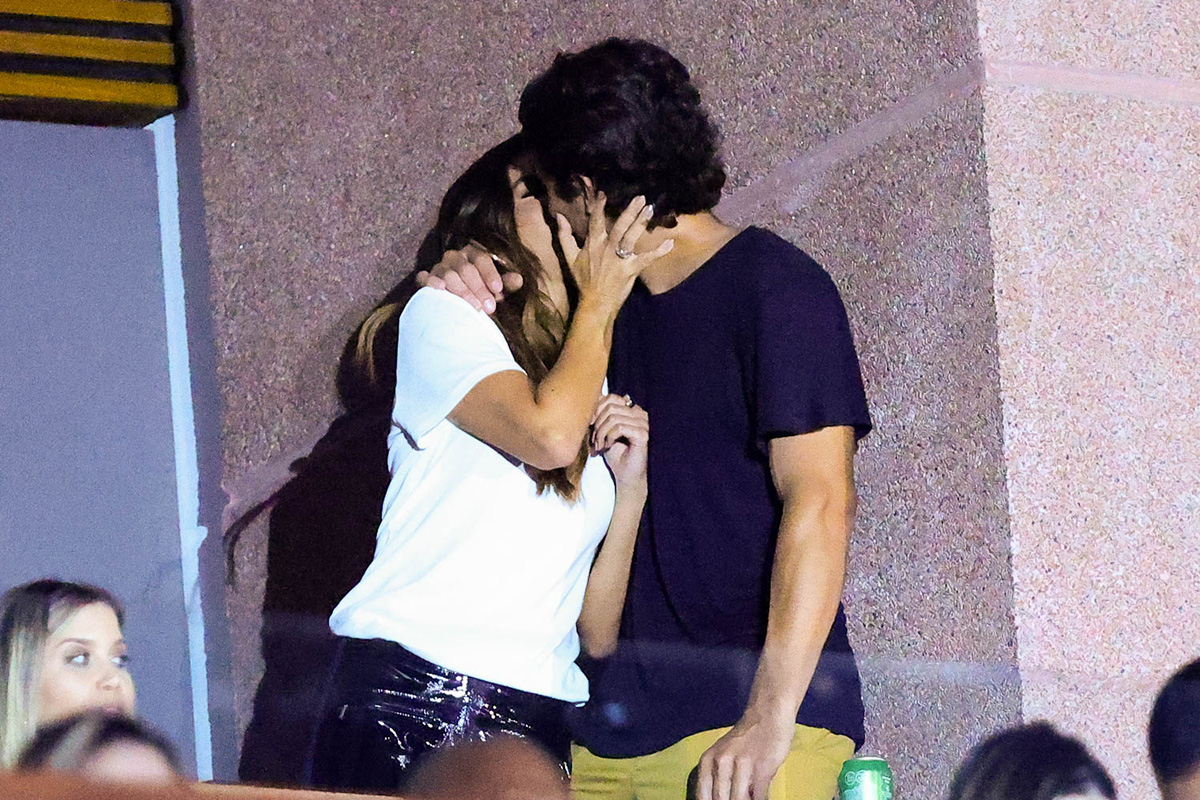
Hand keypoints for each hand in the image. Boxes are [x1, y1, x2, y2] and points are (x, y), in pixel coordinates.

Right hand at [414, 243, 523, 313]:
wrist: (460, 304)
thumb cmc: (482, 294)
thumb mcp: (497, 289)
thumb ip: (507, 283)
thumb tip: (518, 279)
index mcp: (473, 254)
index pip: (481, 258)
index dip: (490, 274)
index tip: (499, 290)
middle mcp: (455, 257)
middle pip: (466, 269)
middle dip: (478, 288)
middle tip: (489, 307)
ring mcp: (439, 267)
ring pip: (448, 274)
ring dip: (461, 291)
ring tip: (472, 306)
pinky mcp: (426, 278)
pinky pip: (425, 277)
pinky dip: (430, 282)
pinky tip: (439, 289)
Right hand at [558, 193, 673, 313]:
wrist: (594, 303)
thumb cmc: (583, 280)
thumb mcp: (569, 257)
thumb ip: (564, 235)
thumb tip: (559, 216)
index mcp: (592, 243)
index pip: (596, 220)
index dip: (600, 205)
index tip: (605, 193)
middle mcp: (607, 248)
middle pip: (619, 225)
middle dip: (630, 210)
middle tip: (640, 197)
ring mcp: (620, 258)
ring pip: (632, 236)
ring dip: (641, 222)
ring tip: (650, 209)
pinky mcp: (631, 269)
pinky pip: (647, 258)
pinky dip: (659, 252)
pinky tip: (670, 243)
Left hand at [591, 394, 647, 489]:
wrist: (625, 477)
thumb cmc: (615, 454)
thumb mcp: (603, 431)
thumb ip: (600, 415)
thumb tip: (592, 397)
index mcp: (632, 410)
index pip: (611, 398)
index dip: (596, 410)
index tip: (589, 426)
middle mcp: (641, 414)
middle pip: (611, 407)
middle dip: (597, 423)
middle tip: (593, 440)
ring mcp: (644, 424)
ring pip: (613, 417)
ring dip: (600, 433)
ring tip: (598, 445)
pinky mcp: (644, 435)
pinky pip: (619, 427)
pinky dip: (608, 437)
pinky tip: (606, 446)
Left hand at [695, 709, 793, 799]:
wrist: (767, 714)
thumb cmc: (745, 739)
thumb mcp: (722, 755)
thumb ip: (718, 778)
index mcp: (707, 760)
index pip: (703, 796)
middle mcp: (721, 762)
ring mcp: (742, 765)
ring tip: (748, 798)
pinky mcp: (762, 768)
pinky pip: (759, 797)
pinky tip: (761, 798)